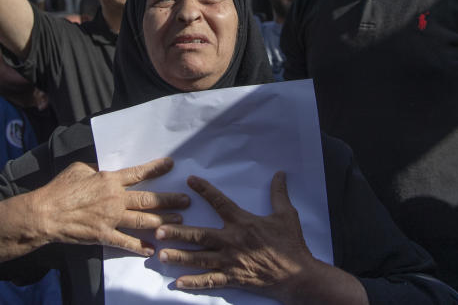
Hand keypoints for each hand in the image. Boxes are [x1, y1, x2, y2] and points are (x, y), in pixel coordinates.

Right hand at [31, 157, 189, 255]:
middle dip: (170, 200)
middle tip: (186, 201)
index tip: (170, 164)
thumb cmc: (60, 189)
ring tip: (178, 222)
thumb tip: (106, 171)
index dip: (156, 168)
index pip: (138, 173)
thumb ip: (97, 170)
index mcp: (109, 180)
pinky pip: (126, 242)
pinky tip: (152, 249)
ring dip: (162, 221)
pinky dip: (140, 247)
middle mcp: (115, 199)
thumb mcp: (79, 169)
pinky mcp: (104, 236)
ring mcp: (111, 219)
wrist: (45, 213)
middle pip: (149, 199)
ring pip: (143, 220)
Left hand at [156, 172, 317, 300]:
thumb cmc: (291, 244)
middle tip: (159, 230)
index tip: (190, 180)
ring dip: (179, 256)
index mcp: (243, 222)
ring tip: (160, 254)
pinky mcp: (233, 278)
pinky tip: (178, 283)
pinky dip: (194, 283)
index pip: (220, 202)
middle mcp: (232, 241)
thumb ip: (279, 193)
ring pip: (199, 258)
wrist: (298, 275)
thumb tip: (280, 174)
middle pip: (200, 235)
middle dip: (178, 233)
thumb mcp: (287, 215)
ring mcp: (230, 261)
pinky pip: (210, 281)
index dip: (205, 190)